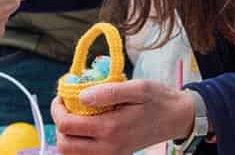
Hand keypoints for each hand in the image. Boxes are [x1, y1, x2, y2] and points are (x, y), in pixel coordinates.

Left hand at [51, 81, 195, 154]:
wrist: (176, 118)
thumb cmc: (158, 100)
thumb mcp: (138, 87)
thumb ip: (109, 92)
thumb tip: (81, 97)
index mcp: (112, 127)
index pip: (67, 125)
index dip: (58, 109)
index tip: (62, 95)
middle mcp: (108, 147)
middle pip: (64, 144)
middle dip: (59, 123)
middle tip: (66, 106)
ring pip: (71, 153)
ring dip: (66, 136)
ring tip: (74, 117)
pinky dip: (77, 144)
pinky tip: (85, 128)